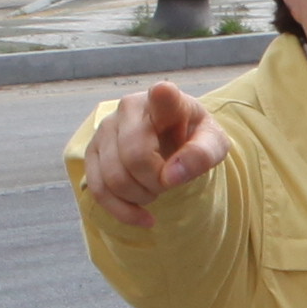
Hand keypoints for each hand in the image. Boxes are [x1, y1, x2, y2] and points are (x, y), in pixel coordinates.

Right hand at [85, 79, 230, 228]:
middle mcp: (129, 108)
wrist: (173, 139)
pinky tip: (143, 217)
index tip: (164, 91)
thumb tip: (170, 177)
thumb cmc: (194, 138)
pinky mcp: (92, 152)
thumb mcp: (213, 144)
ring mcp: (105, 128)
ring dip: (140, 197)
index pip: (162, 95)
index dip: (161, 95)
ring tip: (156, 191)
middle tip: (169, 183)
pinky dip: (122, 211)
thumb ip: (202, 156)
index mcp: (166, 100)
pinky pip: (98, 190)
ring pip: (114, 178)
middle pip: (135, 157)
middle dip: (156, 183)